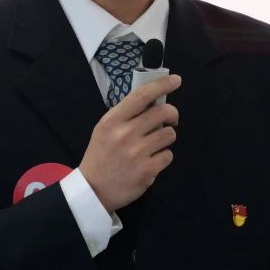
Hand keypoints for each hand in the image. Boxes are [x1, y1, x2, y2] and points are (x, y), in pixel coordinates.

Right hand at [77, 73, 180, 210]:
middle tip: (170, 118)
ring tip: (155, 143)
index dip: (161, 85)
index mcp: (113, 120)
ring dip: (167, 137)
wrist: (93, 189)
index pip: (142, 96)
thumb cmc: (101, 154)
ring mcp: (137, 153)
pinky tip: (151, 160)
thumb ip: (126, 114)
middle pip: (163, 112)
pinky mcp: (147, 171)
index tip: (176, 80)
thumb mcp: (105, 129)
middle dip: (172, 113)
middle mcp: (125, 134)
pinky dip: (163, 156)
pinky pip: (168, 155)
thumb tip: (154, 98)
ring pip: (170, 134)